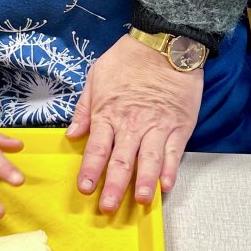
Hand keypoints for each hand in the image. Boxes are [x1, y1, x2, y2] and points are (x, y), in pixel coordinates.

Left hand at [68, 35, 203, 209]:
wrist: (165, 43)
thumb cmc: (128, 58)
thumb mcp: (96, 76)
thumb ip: (84, 108)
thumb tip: (72, 134)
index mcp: (108, 113)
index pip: (97, 148)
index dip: (90, 170)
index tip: (84, 188)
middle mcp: (132, 124)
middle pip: (121, 160)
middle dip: (114, 186)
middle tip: (108, 207)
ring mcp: (158, 126)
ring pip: (149, 160)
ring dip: (145, 182)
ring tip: (141, 201)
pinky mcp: (179, 125)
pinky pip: (174, 152)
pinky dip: (170, 169)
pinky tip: (167, 185)